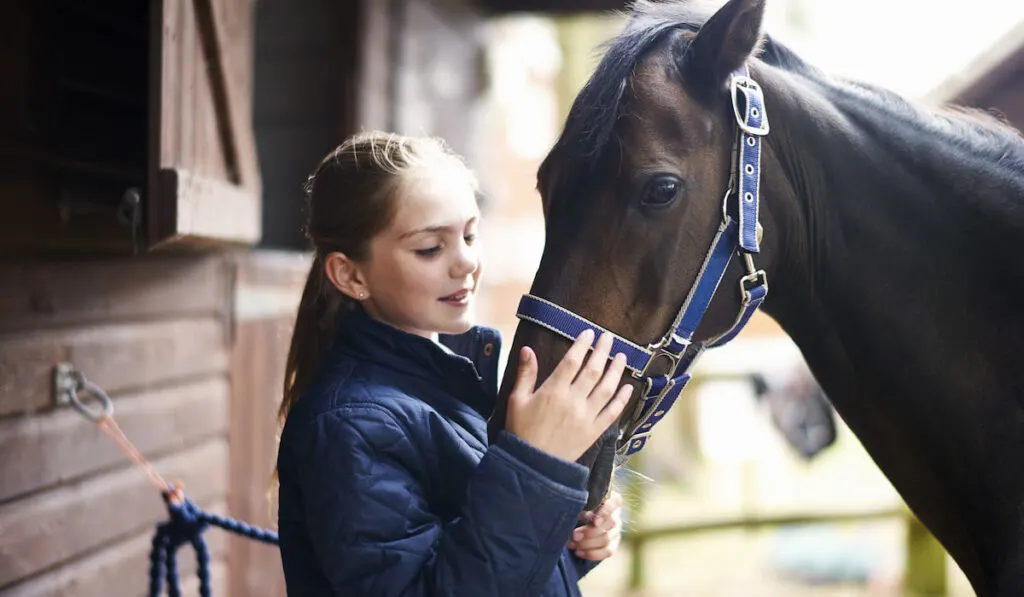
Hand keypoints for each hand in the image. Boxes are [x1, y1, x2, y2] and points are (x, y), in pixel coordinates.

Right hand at [506, 329, 632, 461]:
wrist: (532, 465)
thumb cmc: (522, 430)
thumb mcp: (517, 400)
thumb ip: (525, 374)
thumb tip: (528, 349)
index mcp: (553, 391)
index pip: (572, 361)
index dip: (582, 345)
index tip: (589, 333)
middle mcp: (573, 401)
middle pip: (593, 370)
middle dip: (602, 351)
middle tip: (608, 338)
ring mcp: (586, 417)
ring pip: (606, 388)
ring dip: (615, 370)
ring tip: (621, 356)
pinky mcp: (594, 431)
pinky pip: (612, 412)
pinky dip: (622, 399)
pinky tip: (627, 387)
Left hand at [568, 490, 622, 560]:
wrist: (575, 523)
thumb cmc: (576, 508)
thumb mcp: (579, 505)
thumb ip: (583, 507)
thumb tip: (583, 515)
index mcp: (611, 500)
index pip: (614, 503)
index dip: (605, 513)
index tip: (594, 522)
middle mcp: (616, 515)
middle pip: (610, 524)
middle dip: (590, 531)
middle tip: (574, 535)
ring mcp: (616, 531)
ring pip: (606, 539)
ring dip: (587, 543)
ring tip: (571, 544)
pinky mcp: (613, 545)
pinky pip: (607, 552)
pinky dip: (592, 554)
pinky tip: (578, 552)